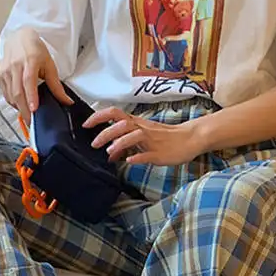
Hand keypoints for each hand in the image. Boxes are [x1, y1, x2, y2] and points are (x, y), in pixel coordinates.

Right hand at [0, 27, 72, 119]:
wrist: (19, 38)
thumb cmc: (35, 51)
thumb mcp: (50, 65)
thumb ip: (56, 85)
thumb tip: (66, 101)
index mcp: (30, 61)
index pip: (28, 81)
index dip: (31, 96)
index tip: (34, 109)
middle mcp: (15, 66)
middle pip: (18, 92)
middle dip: (25, 110)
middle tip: (33, 124)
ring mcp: (5, 71)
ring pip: (10, 95)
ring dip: (19, 108)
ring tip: (28, 115)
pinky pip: (6, 94)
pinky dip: (13, 103)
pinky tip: (21, 105)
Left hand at [83, 107, 202, 165]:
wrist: (190, 138)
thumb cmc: (165, 138)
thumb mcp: (143, 138)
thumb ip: (125, 144)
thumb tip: (109, 154)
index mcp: (136, 123)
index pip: (114, 113)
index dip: (98, 117)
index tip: (85, 125)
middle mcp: (142, 128)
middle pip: (121, 124)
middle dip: (105, 133)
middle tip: (94, 144)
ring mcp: (151, 140)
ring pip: (134, 136)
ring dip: (120, 143)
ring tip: (109, 152)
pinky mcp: (160, 153)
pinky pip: (148, 154)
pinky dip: (138, 157)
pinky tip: (130, 162)